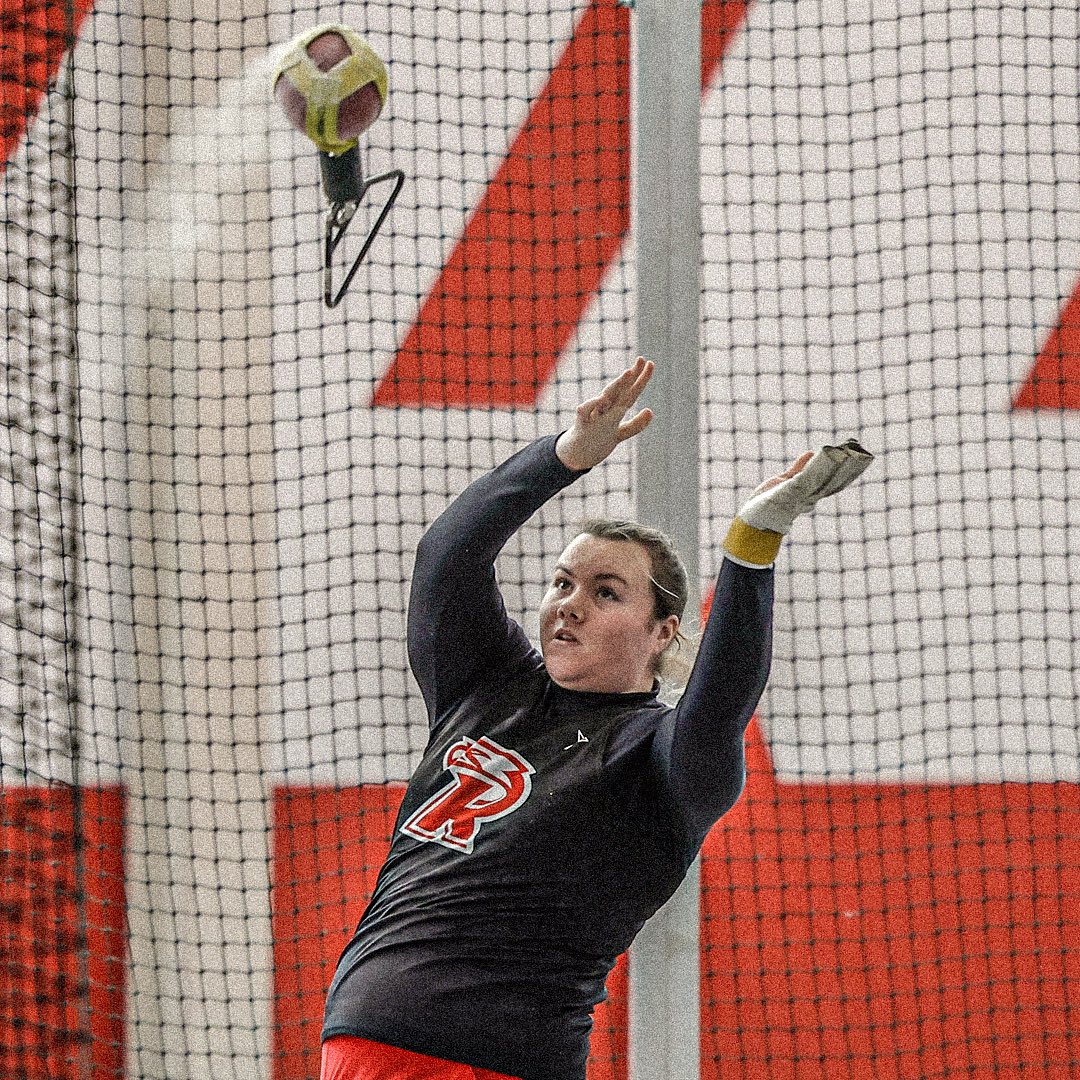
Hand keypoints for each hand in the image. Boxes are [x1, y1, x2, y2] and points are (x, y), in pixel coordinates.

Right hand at [555, 357, 654, 471]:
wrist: (578, 453)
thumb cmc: (599, 439)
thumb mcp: (621, 433)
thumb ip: (636, 425)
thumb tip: (650, 411)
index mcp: (616, 409)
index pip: (632, 392)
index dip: (642, 378)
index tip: (651, 363)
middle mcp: (606, 407)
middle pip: (621, 390)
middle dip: (632, 375)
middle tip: (641, 359)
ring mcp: (594, 414)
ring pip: (607, 397)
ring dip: (617, 385)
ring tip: (628, 373)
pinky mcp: (582, 423)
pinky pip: (585, 411)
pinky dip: (592, 405)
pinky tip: (602, 399)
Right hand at [738, 440, 873, 535]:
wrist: (754, 521)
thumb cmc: (770, 513)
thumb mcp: (785, 495)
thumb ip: (798, 480)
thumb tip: (810, 468)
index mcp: (810, 497)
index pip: (832, 481)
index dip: (844, 471)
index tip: (857, 459)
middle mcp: (806, 492)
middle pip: (827, 476)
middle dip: (838, 464)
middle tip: (851, 450)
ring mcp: (795, 488)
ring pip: (814, 472)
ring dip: (823, 462)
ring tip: (835, 450)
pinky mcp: (784, 484)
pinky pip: (798, 471)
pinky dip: (804, 462)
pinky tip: (809, 453)